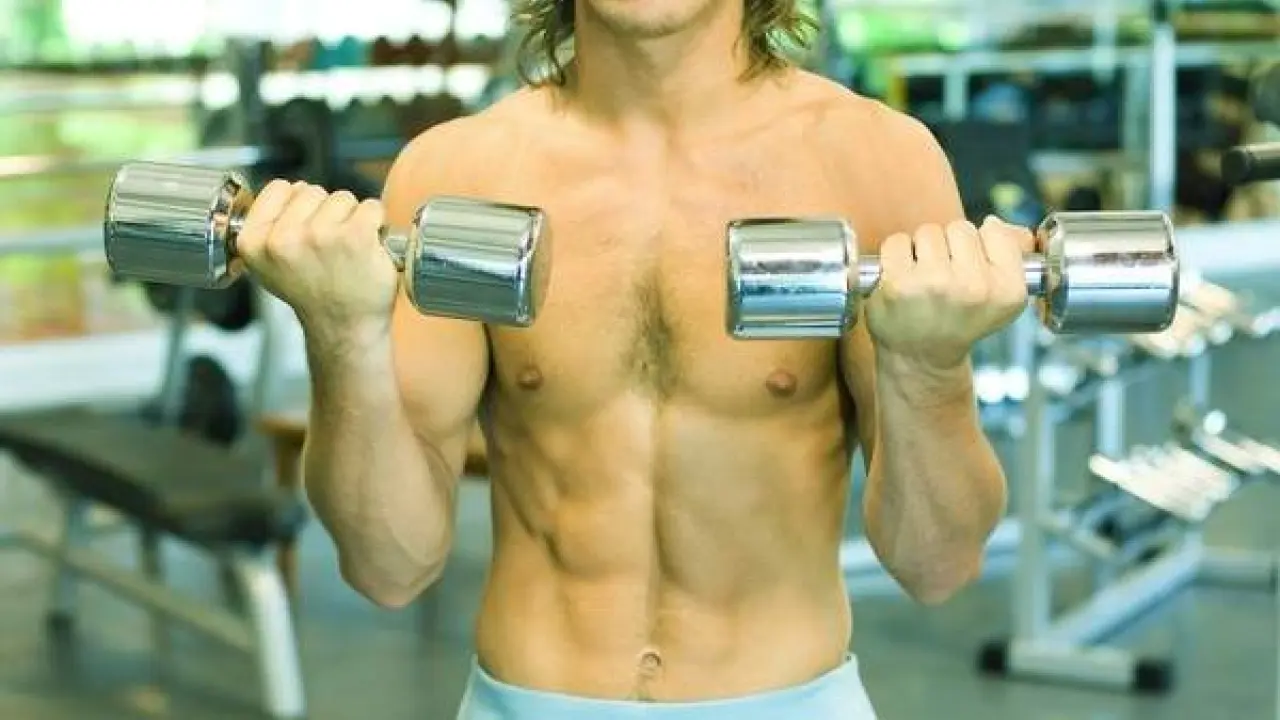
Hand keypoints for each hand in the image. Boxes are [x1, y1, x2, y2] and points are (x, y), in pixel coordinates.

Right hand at [235, 180, 398, 334]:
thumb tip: (289, 190)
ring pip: (343, 197)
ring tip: (346, 252)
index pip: (279, 188)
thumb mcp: (269, 265)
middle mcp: (283, 239)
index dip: (298, 206)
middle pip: (312, 190)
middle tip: (328, 249)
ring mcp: (319, 236)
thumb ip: (269, 227)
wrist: (344, 328)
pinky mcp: (355, 237)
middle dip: (325, 213)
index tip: (304, 233)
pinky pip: (371, 207)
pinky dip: (377, 224)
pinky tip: (367, 248)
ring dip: (351, 219)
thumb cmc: (314, 295)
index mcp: (254, 242)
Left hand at [865, 216, 1034, 369]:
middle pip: (961, 228)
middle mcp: (974, 288)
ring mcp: (935, 284)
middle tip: (946, 278)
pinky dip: (895, 254)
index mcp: (1007, 290)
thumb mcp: (1000, 296)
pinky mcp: (898, 285)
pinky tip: (902, 278)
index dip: (980, 245)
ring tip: (924, 279)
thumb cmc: (959, 319)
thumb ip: (1009, 253)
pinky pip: (897, 242)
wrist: (921, 356)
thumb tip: (995, 222)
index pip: (995, 231)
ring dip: (922, 250)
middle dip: (950, 247)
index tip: (972, 268)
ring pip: (929, 232)